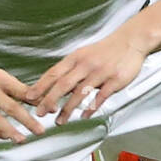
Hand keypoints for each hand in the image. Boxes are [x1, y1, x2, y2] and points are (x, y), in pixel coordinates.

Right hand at [0, 64, 44, 141]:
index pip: (21, 91)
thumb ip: (22, 91)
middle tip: (40, 130)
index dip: (37, 101)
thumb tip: (46, 105)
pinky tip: (7, 137)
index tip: (50, 110)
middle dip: (27, 120)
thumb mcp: (1, 79)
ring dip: (11, 131)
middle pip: (11, 107)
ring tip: (23, 139)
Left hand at [25, 32, 148, 124]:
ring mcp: (100, 72)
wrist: (131, 40)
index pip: (54, 72)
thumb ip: (71, 69)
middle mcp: (86, 64)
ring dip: (68, 109)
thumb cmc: (106, 49)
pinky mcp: (114, 80)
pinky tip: (84, 116)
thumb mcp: (84, 54)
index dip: (40, 86)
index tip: (29, 96)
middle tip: (40, 113)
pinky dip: (90, 108)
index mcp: (76, 57)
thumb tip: (54, 83)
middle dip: (49, 100)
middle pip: (63, 84)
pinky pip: (100, 96)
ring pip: (80, 93)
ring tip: (60, 120)